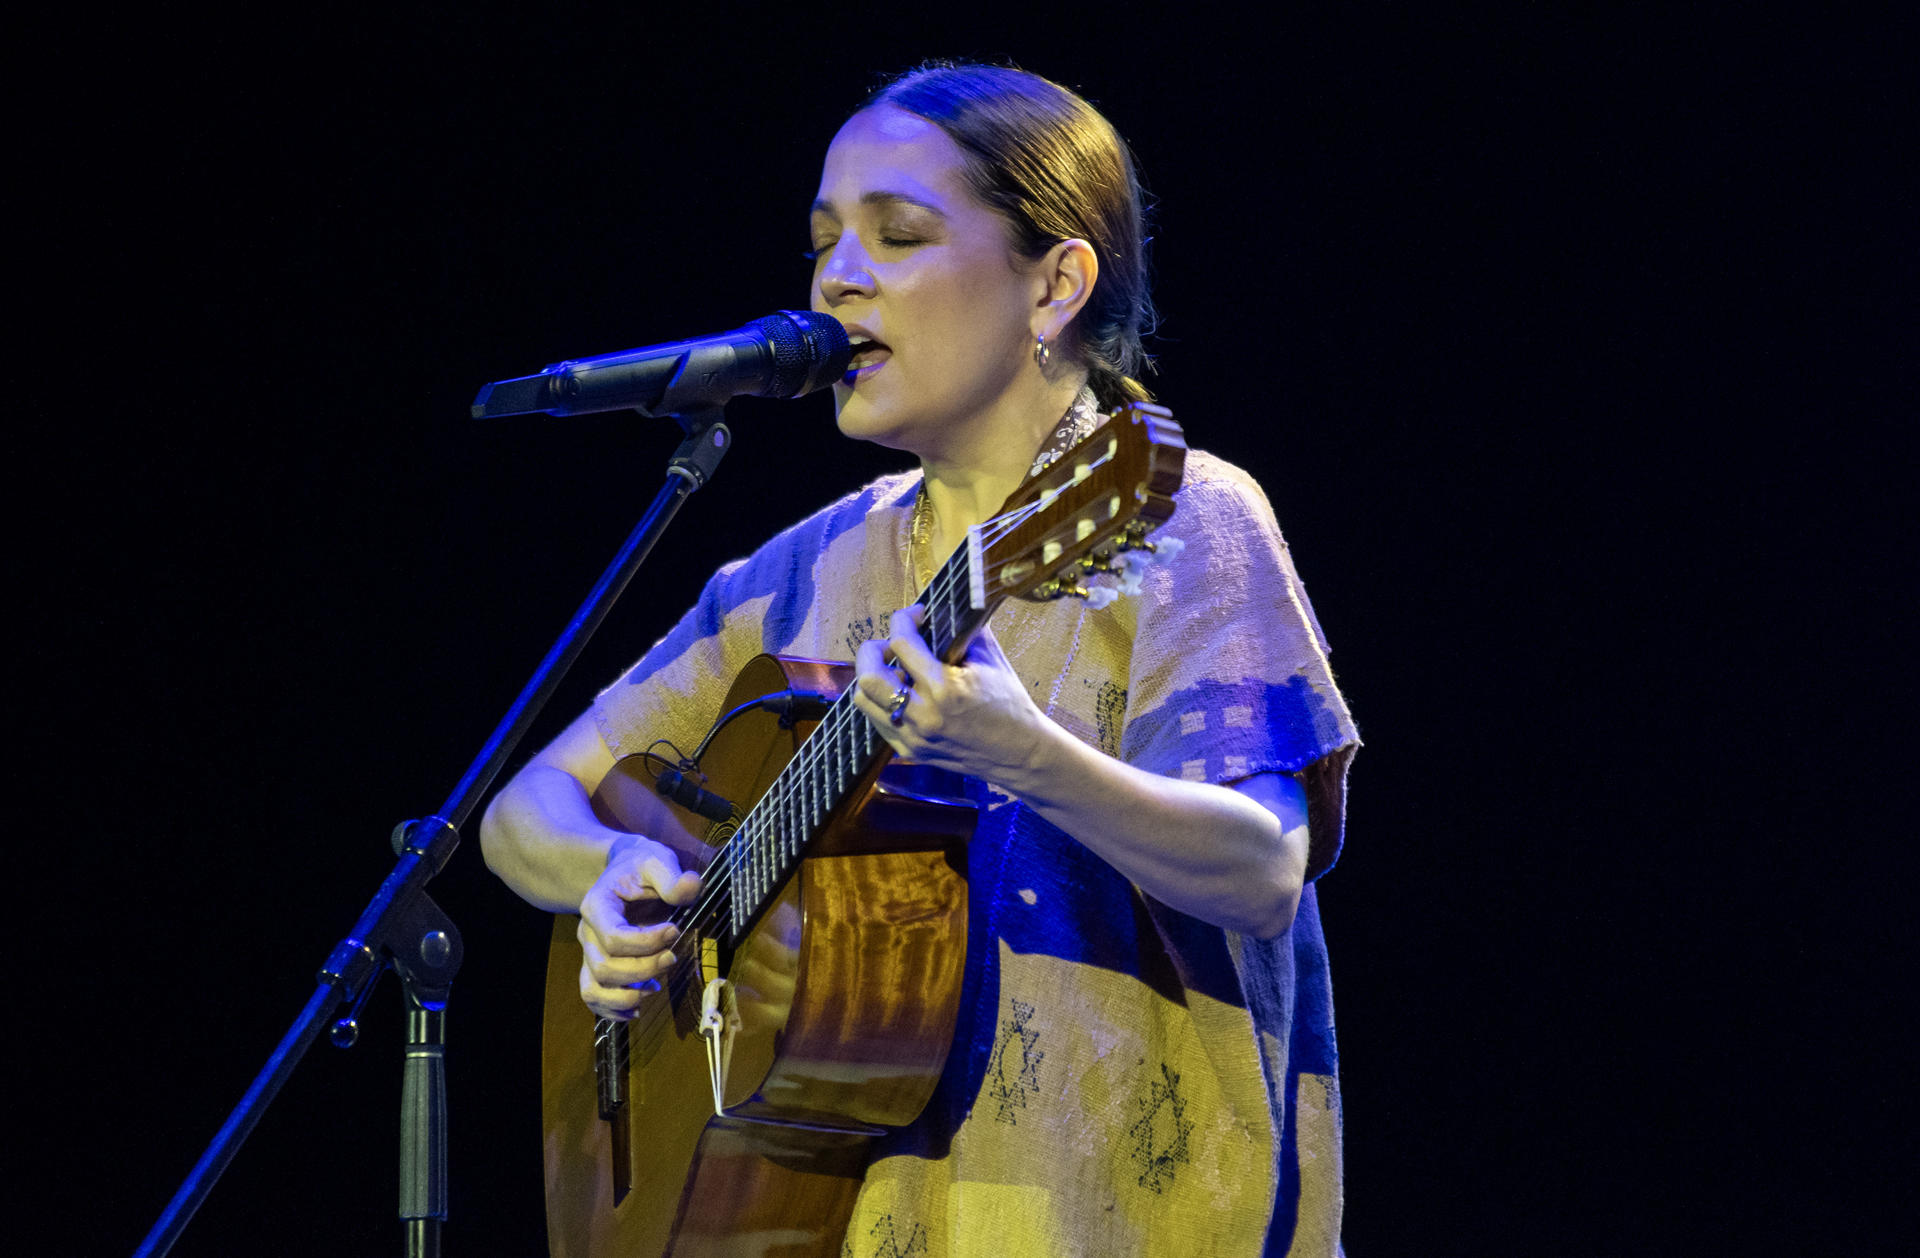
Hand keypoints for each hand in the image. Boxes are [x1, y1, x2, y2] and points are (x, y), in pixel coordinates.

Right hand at [576, 834, 703, 1019]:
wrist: (625, 871)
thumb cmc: (641, 867)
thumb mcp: (658, 861)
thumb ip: (672, 877)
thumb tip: (689, 889)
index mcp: (597, 905)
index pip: (614, 937)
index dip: (646, 942)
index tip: (674, 930)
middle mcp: (587, 933)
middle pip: (605, 968)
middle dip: (643, 970)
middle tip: (672, 957)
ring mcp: (589, 952)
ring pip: (593, 989)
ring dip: (626, 997)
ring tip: (655, 988)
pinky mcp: (596, 967)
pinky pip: (593, 998)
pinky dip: (614, 1010)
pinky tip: (639, 1007)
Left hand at [850, 606, 1047, 783]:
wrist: (1018, 753)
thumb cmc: (1009, 702)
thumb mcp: (991, 658)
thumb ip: (962, 628)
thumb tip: (941, 606)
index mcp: (946, 688)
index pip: (902, 643)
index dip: (903, 619)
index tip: (916, 614)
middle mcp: (924, 715)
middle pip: (868, 676)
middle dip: (872, 651)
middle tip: (892, 645)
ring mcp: (913, 737)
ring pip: (864, 700)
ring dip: (873, 677)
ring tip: (895, 669)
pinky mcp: (910, 750)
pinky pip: (876, 719)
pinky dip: (882, 700)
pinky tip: (902, 691)